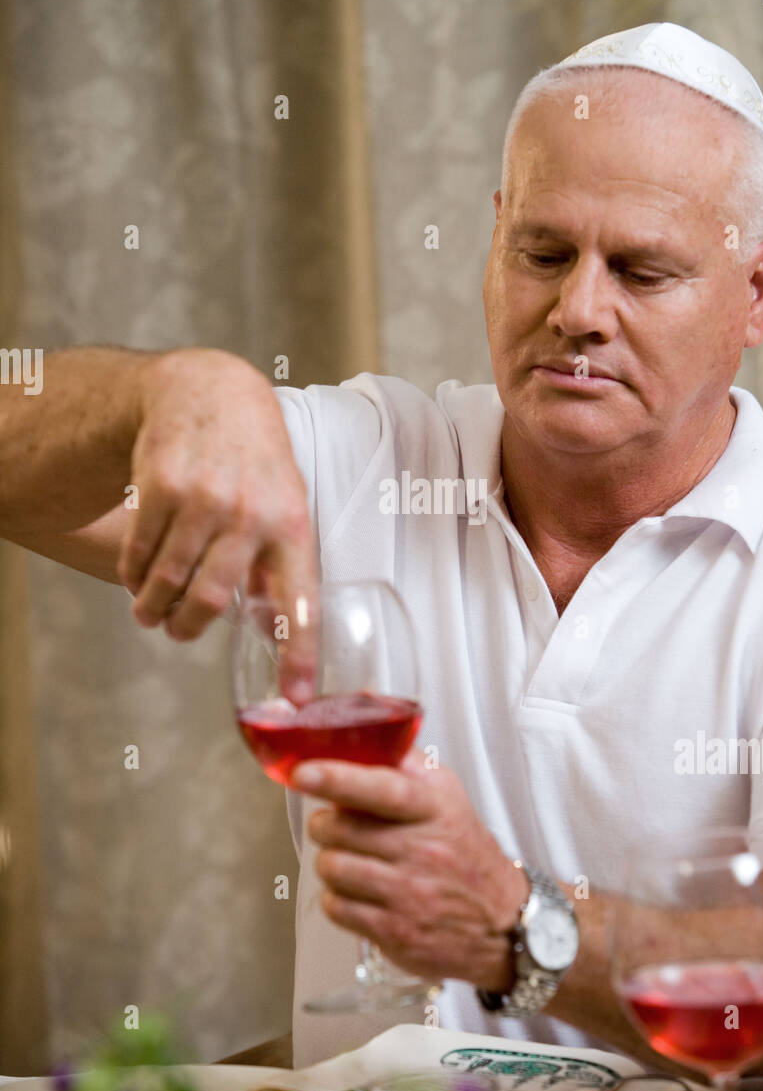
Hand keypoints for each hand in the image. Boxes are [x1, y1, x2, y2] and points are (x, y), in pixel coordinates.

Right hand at [118, 349, 316, 643]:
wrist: (210, 392)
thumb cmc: (256, 460)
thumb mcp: (286, 503)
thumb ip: (280, 564)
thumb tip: (277, 631)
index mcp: (291, 526)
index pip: (300, 601)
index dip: (298, 653)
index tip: (293, 698)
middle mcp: (250, 514)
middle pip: (210, 599)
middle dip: (186, 627)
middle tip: (177, 631)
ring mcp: (204, 499)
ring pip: (168, 580)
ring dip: (153, 607)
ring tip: (151, 612)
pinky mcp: (162, 485)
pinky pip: (139, 552)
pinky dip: (133, 574)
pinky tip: (137, 575)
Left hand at [294, 747, 527, 988]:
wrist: (502, 922)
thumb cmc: (464, 852)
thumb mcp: (447, 796)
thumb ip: (406, 762)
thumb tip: (368, 720)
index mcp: (433, 809)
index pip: (382, 787)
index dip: (338, 778)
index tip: (304, 772)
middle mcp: (421, 850)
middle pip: (339, 829)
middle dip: (327, 825)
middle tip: (339, 827)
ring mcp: (407, 893)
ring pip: (331, 867)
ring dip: (332, 862)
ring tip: (353, 861)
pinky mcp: (394, 931)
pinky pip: (335, 907)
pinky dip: (338, 899)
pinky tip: (359, 893)